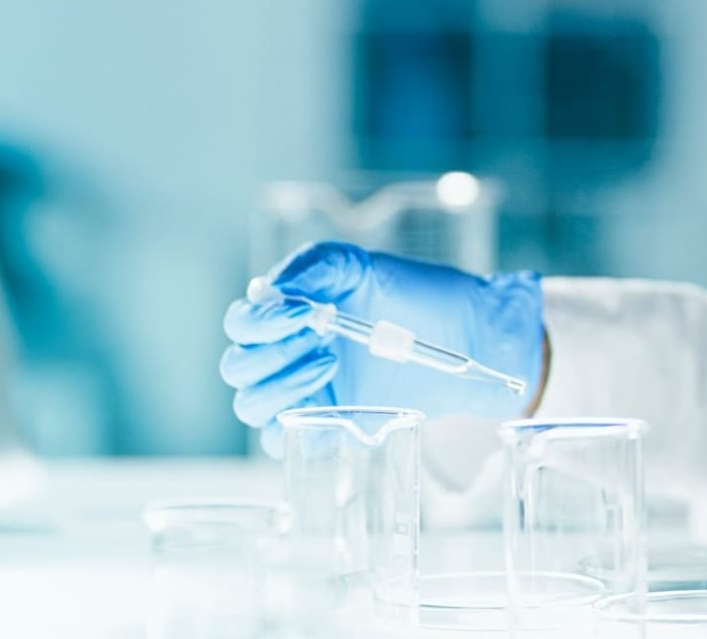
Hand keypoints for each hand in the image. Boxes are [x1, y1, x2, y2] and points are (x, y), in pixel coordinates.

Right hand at [221, 242, 544, 454]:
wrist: (469, 334)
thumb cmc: (417, 297)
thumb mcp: (364, 268)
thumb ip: (316, 266)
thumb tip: (272, 288)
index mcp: (287, 314)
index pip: (242, 322)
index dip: (260, 321)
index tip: (302, 313)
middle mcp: (286, 354)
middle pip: (238, 368)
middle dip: (270, 354)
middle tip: (320, 341)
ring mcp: (304, 392)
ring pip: (252, 406)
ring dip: (280, 388)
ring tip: (331, 363)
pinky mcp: (328, 424)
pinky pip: (286, 440)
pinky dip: (295, 428)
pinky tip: (332, 406)